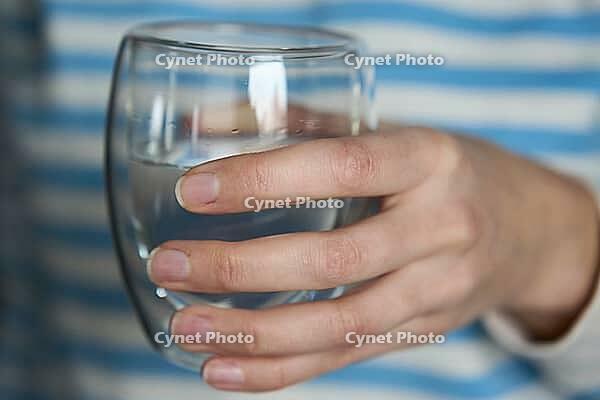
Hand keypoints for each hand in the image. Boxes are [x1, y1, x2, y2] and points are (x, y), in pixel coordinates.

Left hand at [147, 127, 598, 391]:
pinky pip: (346, 356)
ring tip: (186, 327)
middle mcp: (439, 227)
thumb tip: (205, 121)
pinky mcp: (421, 330)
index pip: (342, 167)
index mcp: (428, 159)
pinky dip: (282, 370)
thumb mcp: (393, 132)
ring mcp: (436, 289)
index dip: (266, 179)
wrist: (527, 228)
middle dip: (241, 268)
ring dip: (253, 332)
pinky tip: (225, 369)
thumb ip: (304, 123)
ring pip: (338, 324)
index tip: (196, 190)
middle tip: (171, 264)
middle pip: (334, 260)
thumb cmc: (446, 169)